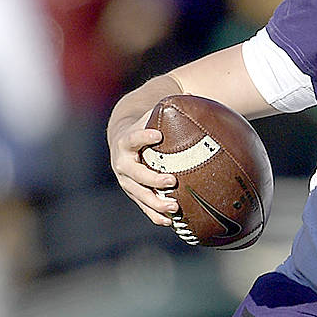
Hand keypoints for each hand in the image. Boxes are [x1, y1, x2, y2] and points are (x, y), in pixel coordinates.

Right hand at [108, 112, 180, 227]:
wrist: (124, 139)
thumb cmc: (146, 124)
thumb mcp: (153, 113)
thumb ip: (170, 108)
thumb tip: (194, 94)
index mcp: (127, 140)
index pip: (133, 138)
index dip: (143, 137)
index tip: (158, 135)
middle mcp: (122, 162)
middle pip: (135, 172)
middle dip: (152, 178)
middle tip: (172, 180)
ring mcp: (126, 179)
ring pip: (138, 193)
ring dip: (155, 201)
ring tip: (174, 207)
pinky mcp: (133, 191)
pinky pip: (143, 206)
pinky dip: (155, 214)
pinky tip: (170, 222)